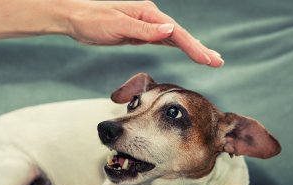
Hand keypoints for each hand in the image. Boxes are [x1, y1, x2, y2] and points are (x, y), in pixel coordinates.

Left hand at [66, 0, 223, 66]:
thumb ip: (144, 30)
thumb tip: (170, 30)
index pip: (176, 33)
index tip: (208, 60)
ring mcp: (145, 24)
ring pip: (174, 37)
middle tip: (217, 61)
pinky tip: (184, 49)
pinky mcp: (139, 32)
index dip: (194, 47)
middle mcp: (150, 18)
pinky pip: (162, 39)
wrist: (75, 17)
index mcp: (147, 14)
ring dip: (191, 48)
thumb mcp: (118, 25)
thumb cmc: (92, 20)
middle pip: (180, 35)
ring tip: (208, 58)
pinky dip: (176, 45)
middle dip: (199, 48)